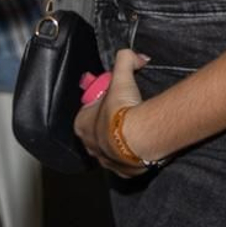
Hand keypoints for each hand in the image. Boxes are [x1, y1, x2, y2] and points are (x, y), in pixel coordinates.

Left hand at [73, 48, 151, 177]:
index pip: (88, 112)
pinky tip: (143, 144)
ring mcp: (106, 160)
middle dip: (110, 123)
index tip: (116, 97)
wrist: (139, 136)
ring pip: (111, 149)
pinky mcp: (124, 171)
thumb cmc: (123, 110)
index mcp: (82, 124)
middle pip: (98, 132)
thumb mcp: (121, 76)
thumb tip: (132, 55)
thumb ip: (124, 59)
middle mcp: (90, 146)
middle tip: (128, 111)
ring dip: (121, 140)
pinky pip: (127, 162)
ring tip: (137, 128)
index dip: (101, 103)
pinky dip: (134, 154)